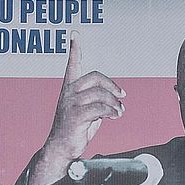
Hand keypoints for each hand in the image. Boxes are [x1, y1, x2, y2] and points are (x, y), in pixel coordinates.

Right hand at [24, 39, 125, 184]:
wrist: (61, 149)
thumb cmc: (75, 130)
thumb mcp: (88, 112)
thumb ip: (98, 101)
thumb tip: (116, 99)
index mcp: (70, 89)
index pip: (72, 65)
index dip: (74, 49)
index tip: (75, 34)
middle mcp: (69, 93)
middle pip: (95, 77)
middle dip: (112, 85)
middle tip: (122, 95)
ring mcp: (71, 104)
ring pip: (100, 94)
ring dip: (115, 103)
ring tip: (119, 112)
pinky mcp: (76, 117)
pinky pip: (100, 108)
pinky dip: (112, 112)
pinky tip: (115, 116)